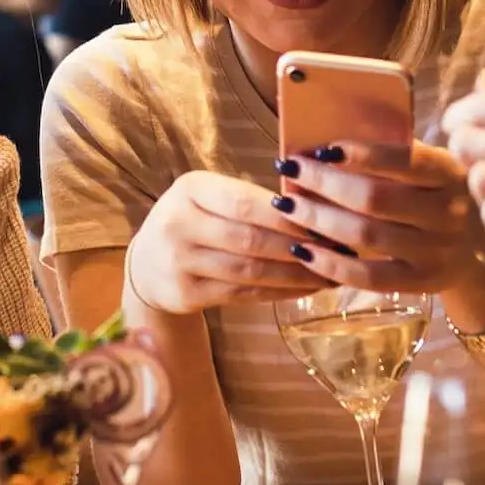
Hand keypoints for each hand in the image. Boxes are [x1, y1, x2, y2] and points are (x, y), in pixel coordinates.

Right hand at [125, 171, 334, 315]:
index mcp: (189, 189)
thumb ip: (248, 198)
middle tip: (338, 251)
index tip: (325, 222)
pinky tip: (304, 288)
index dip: (286, 216)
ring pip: (249, 271)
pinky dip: (278, 292)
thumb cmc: (193, 221)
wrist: (147, 264)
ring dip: (295, 274)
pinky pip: (242, 294)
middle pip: (249, 239)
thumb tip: (314, 206)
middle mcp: (178, 224)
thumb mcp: (207, 196)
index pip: (243, 202)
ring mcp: (178, 263)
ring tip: (330, 273)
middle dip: (298, 247)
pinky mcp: (185, 294)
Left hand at [275, 140, 484, 295]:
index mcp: (449, 172)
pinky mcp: (423, 282)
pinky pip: (369, 277)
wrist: (477, 246)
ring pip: (368, 235)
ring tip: (286, 205)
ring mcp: (438, 251)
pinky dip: (331, 263)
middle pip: (376, 198)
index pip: (405, 159)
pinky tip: (302, 249)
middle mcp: (448, 212)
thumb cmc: (433, 193)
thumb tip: (325, 146)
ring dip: (319, 219)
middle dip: (324, 183)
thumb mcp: (428, 167)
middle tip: (289, 170)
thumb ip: (391, 153)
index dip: (361, 154)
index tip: (320, 149)